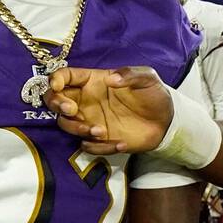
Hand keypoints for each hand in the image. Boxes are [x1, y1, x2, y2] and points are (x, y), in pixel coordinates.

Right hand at [47, 66, 173, 155]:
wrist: (167, 120)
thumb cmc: (153, 94)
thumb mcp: (147, 78)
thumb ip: (130, 75)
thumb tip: (112, 78)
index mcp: (94, 81)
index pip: (66, 76)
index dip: (56, 79)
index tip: (58, 86)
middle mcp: (87, 100)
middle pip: (55, 100)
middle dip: (56, 104)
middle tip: (71, 109)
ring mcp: (91, 120)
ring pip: (66, 124)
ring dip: (77, 128)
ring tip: (100, 131)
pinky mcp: (100, 139)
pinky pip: (87, 146)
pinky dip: (99, 147)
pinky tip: (121, 143)